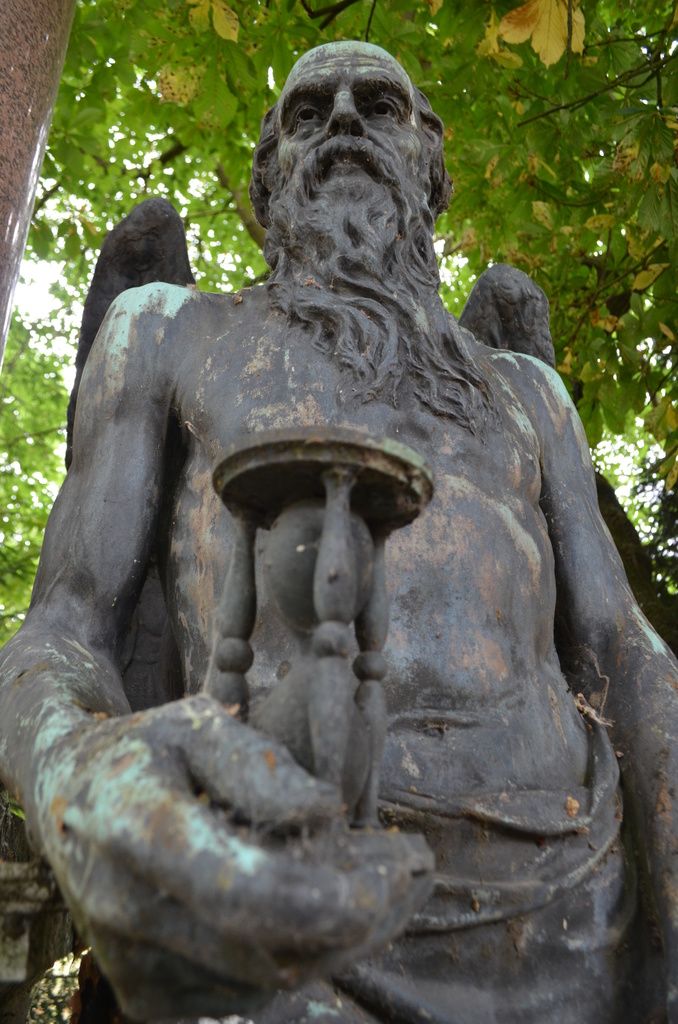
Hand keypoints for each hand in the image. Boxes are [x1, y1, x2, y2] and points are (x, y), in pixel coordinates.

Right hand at [30, 696, 431, 1020]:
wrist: (70, 799)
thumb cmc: (146, 750)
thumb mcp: (198, 724)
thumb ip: (259, 768)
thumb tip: (325, 818)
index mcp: (134, 827)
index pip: (240, 887)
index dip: (328, 894)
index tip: (403, 869)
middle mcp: (127, 912)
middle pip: (274, 946)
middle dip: (365, 912)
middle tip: (417, 865)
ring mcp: (136, 966)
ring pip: (275, 977)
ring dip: (349, 935)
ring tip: (395, 879)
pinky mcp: (153, 995)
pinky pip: (255, 991)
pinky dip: (312, 954)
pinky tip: (345, 906)